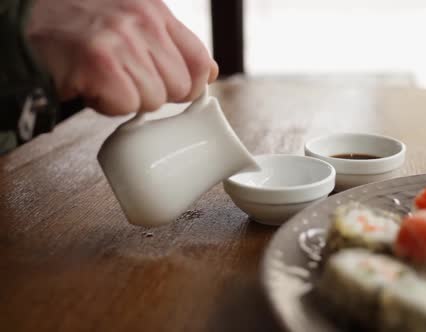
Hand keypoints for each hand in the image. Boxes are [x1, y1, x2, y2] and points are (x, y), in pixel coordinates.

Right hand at [25, 0, 217, 114]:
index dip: (192, 84)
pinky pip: (127, 106)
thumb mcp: (131, 21)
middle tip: (124, 77)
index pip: (200, 60)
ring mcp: (121, 40)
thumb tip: (209, 74)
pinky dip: (107, 104)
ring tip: (103, 77)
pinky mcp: (100, 62)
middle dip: (153, 92)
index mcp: (154, 10)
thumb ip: (171, 44)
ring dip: (127, 98)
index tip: (175, 89)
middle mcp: (142, 21)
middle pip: (180, 87)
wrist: (26, 23)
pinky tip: (90, 84)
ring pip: (154, 100)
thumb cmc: (80, 27)